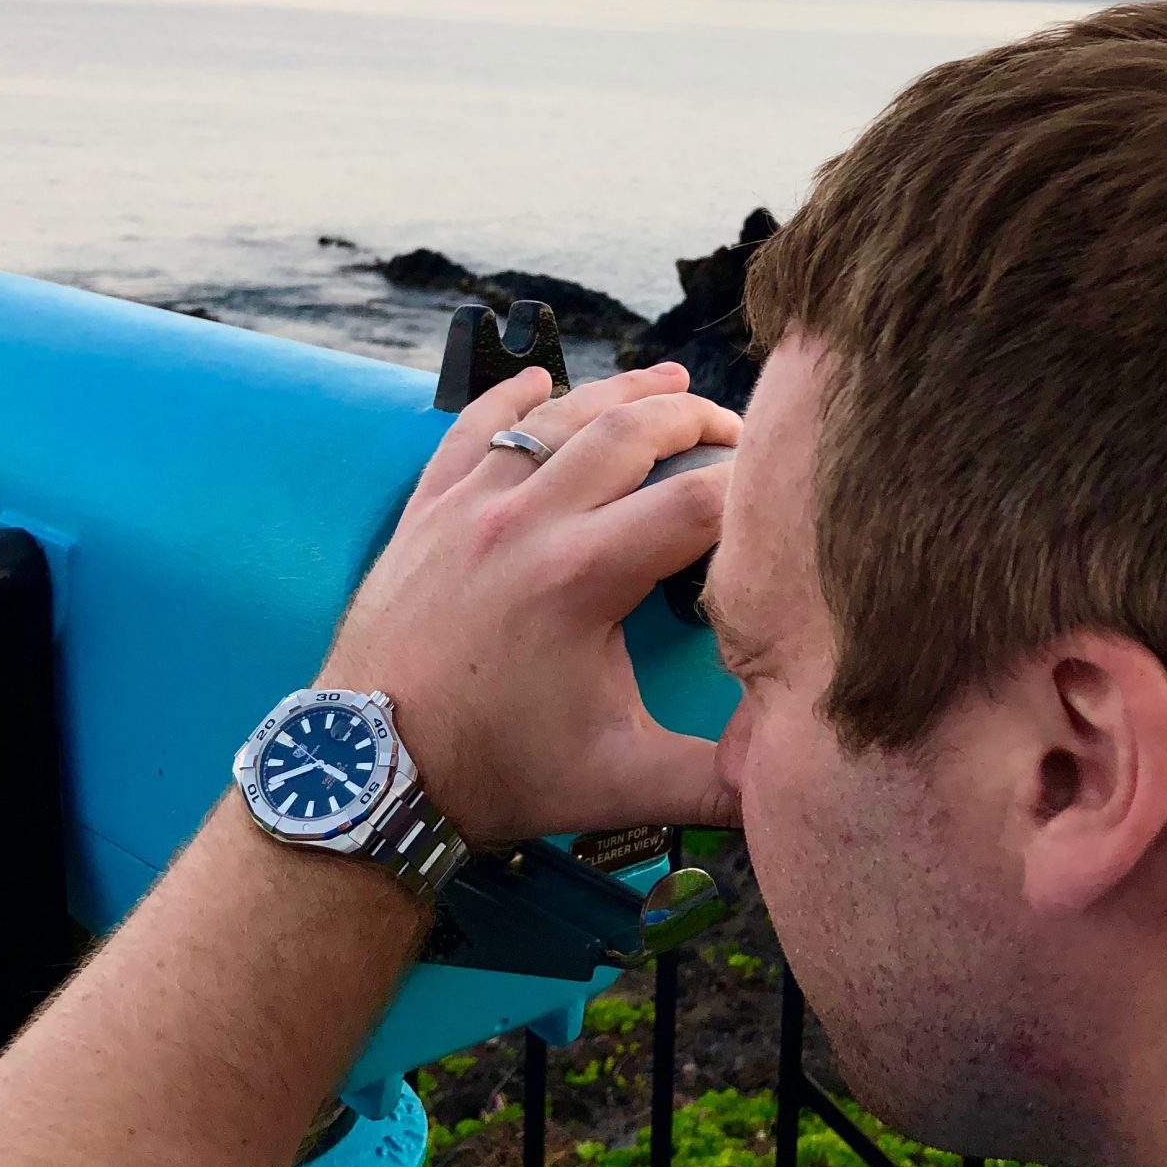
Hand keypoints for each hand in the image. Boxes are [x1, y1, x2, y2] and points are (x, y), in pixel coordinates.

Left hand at [319, 361, 741, 841]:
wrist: (370, 774)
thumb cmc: (496, 775)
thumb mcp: (622, 784)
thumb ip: (718, 781)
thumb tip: (795, 777)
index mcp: (582, 578)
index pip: (697, 504)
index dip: (753, 490)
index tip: (783, 492)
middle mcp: (526, 524)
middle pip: (632, 432)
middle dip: (696, 420)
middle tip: (736, 432)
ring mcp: (469, 508)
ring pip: (556, 416)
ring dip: (620, 393)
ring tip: (668, 382)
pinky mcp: (427, 512)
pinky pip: (473, 429)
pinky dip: (512, 398)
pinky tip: (542, 381)